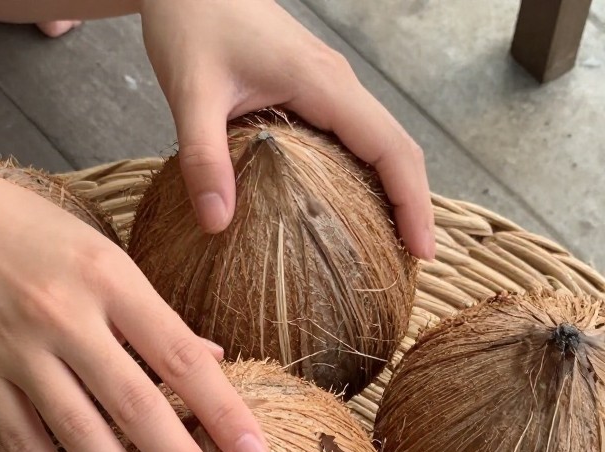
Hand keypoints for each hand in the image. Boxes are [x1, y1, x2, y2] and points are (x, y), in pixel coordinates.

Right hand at [0, 164, 269, 451]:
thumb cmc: (32, 232)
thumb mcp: (105, 254)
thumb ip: (156, 314)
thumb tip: (214, 359)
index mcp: (109, 279)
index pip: (180, 357)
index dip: (223, 412)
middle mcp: (64, 317)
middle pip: (135, 405)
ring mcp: (16, 351)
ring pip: (79, 433)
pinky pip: (21, 442)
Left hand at [141, 0, 434, 258]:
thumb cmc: (190, 23)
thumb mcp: (190, 92)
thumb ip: (203, 157)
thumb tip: (217, 224)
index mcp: (323, 84)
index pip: (391, 148)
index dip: (413, 202)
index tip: (422, 253)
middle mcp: (338, 86)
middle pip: (399, 150)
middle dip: (414, 207)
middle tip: (411, 267)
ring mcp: (328, 89)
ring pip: (380, 145)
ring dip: (394, 194)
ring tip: (390, 250)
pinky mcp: (312, 93)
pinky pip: (354, 141)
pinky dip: (366, 179)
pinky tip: (349, 216)